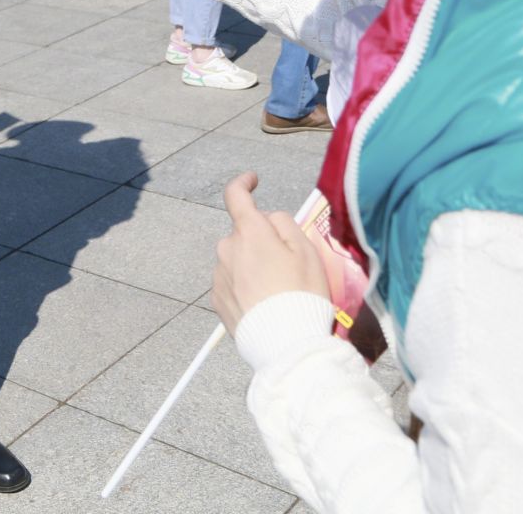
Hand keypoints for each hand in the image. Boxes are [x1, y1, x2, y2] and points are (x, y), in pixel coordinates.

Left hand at [212, 173, 330, 335]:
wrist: (285, 343)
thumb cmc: (302, 293)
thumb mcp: (306, 250)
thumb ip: (284, 223)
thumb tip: (267, 218)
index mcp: (249, 233)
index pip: (235, 196)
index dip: (243, 184)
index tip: (253, 180)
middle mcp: (226, 249)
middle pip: (244, 235)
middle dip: (261, 241)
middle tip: (287, 265)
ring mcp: (219, 276)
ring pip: (237, 260)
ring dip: (253, 266)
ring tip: (278, 292)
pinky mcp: (217, 300)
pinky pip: (232, 283)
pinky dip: (246, 287)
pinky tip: (265, 305)